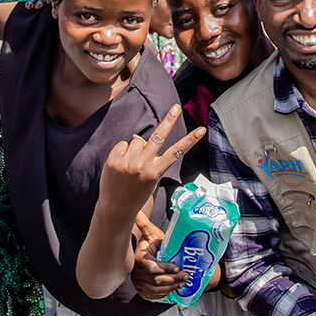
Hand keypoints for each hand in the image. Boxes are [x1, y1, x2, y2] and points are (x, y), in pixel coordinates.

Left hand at [97, 105, 205, 219]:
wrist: (116, 208)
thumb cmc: (137, 193)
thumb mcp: (150, 179)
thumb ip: (149, 158)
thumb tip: (139, 137)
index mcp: (155, 172)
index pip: (176, 152)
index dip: (190, 140)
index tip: (201, 130)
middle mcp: (142, 166)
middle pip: (158, 137)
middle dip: (169, 120)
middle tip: (176, 107)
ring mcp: (127, 163)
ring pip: (137, 140)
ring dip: (136, 148)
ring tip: (131, 165)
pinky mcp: (114, 161)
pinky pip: (123, 144)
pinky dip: (123, 151)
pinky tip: (121, 165)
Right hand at [131, 213, 187, 299]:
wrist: (152, 255)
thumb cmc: (154, 243)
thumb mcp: (152, 234)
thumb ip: (145, 225)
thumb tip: (137, 212)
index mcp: (138, 258)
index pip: (150, 267)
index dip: (164, 268)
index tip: (177, 267)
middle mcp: (135, 272)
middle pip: (155, 280)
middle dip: (173, 278)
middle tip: (186, 275)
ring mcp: (137, 282)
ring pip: (155, 290)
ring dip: (171, 287)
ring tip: (183, 281)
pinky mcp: (141, 290)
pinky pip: (152, 296)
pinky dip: (164, 294)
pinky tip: (173, 289)